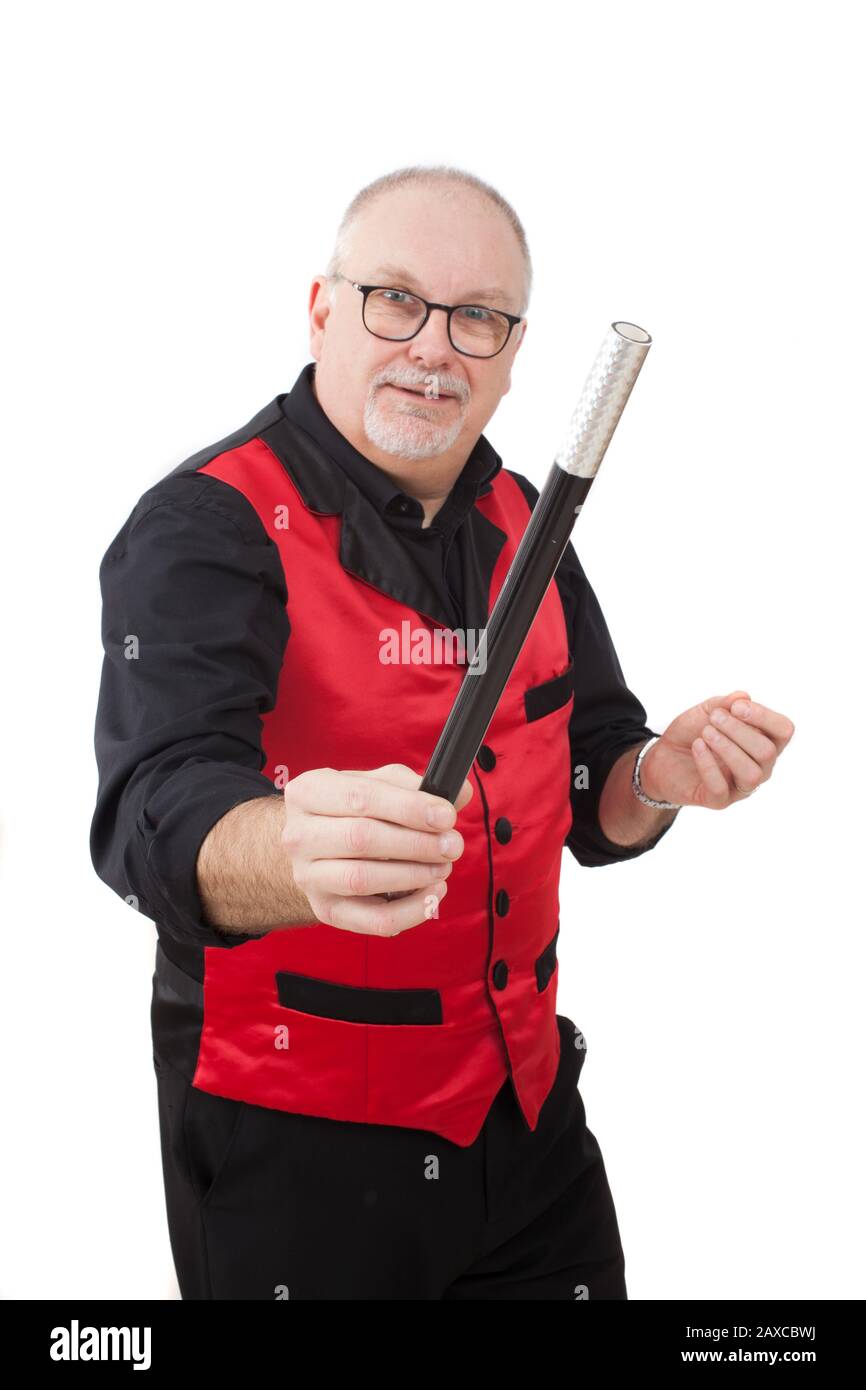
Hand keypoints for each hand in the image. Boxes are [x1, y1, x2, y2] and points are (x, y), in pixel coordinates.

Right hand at [280, 763, 472, 935]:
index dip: (408, 807)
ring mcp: (308, 876)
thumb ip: (416, 786)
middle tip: (452, 845)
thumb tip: (459, 791)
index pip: (360, 797)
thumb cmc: (353, 810)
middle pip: (361, 839)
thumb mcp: (377, 785)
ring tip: (443, 866)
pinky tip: (433, 893)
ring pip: (362, 879)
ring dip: (413, 874)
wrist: (316, 847)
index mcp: (308, 792)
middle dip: (416, 843)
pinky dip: (410, 911)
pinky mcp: (326, 910)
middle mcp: (299, 835)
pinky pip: (372, 920)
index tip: (446, 816)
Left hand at [640, 690, 794, 809]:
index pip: (783, 731)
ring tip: (706, 733)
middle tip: (714, 718)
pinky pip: (721, 788)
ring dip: (728, 748)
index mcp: (764, 741)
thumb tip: (744, 696)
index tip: (736, 707)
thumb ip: (725, 704)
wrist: (663, 756)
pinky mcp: (719, 800)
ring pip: (751, 774)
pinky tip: (697, 746)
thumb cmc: (692, 732)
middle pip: (767, 752)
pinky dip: (708, 764)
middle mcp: (759, 767)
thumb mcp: (706, 711)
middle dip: (740, 731)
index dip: (764, 717)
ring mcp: (741, 786)